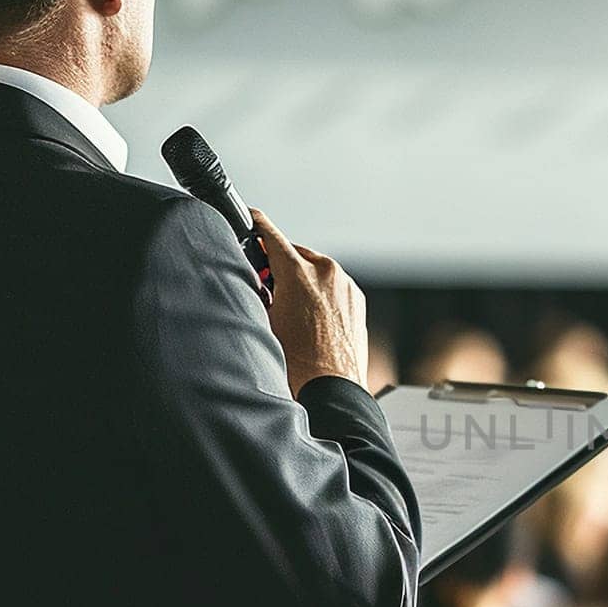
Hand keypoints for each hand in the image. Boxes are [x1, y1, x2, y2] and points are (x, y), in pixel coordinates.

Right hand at [251, 210, 367, 396]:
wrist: (331, 390)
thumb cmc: (298, 364)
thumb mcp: (264, 321)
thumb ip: (259, 290)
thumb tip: (254, 278)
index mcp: (299, 273)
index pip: (271, 235)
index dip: (256, 224)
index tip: (250, 216)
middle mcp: (326, 273)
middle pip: (295, 252)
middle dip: (278, 263)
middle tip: (264, 282)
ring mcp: (346, 286)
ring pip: (315, 269)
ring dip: (300, 278)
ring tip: (288, 307)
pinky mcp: (357, 300)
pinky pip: (333, 285)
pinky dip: (319, 292)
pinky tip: (308, 316)